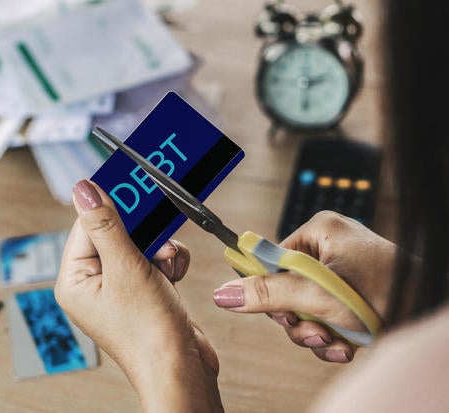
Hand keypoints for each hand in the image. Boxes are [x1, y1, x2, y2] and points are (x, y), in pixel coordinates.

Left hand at [55, 180, 222, 411]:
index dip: (110, 207)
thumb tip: (83, 189)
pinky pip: (153, 260)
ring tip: (168, 262)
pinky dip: (168, 261)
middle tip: (156, 231)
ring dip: (160, 247)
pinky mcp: (143, 292)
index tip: (131, 188)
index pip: (85, 225)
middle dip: (142, 233)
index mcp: (75, 281)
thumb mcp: (126, 268)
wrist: (182, 370)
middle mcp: (93, 284)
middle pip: (114, 232)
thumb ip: (106, 224)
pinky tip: (175, 273)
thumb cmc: (148, 333)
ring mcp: (120, 289)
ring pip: (139, 244)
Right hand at [213, 211, 395, 362]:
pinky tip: (346, 346)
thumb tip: (222, 294)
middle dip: (298, 319)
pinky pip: (325, 318)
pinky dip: (332, 337)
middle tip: (313, 330)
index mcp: (319, 231)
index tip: (276, 311)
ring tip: (335, 341)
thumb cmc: (386, 291)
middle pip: (286, 289)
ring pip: (305, 310)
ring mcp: (342, 275)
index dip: (269, 289)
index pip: (271, 258)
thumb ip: (267, 294)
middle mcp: (329, 250)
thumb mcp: (317, 295)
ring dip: (315, 333)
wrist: (431, 309)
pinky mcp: (353, 299)